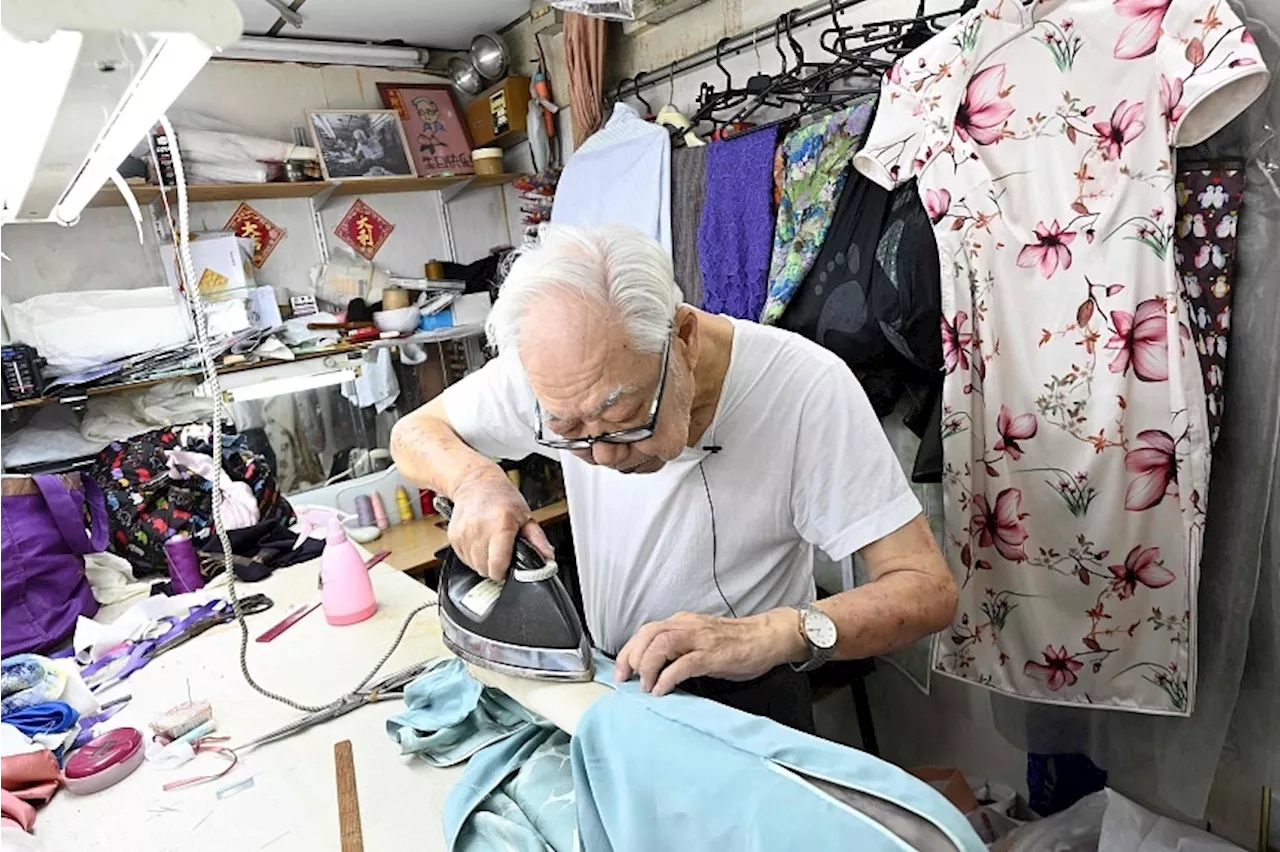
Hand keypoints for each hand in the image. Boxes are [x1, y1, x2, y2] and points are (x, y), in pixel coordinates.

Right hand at [447, 466, 553, 580]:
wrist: (477, 482)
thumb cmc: (502, 497)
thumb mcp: (525, 516)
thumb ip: (538, 540)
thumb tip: (547, 558)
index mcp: (501, 524)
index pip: (497, 565)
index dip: (504, 572)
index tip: (508, 568)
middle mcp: (479, 528)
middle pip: (485, 569)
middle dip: (495, 566)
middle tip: (502, 553)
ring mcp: (464, 533)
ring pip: (474, 566)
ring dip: (483, 562)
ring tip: (491, 545)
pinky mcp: (453, 536)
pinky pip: (464, 559)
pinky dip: (473, 556)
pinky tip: (480, 542)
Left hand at [613, 609, 806, 695]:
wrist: (767, 637)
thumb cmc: (734, 642)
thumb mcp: (700, 639)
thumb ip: (678, 648)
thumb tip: (653, 668)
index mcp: (682, 622)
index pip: (646, 631)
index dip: (628, 651)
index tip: (621, 671)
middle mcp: (688, 625)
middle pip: (648, 634)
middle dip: (631, 657)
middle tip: (625, 680)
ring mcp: (701, 639)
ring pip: (662, 644)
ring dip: (647, 666)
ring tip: (645, 686)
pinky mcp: (713, 654)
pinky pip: (684, 663)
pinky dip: (668, 677)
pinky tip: (662, 689)